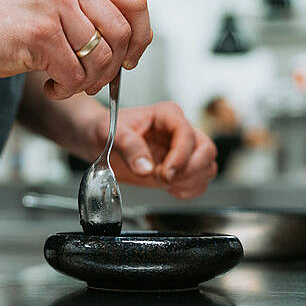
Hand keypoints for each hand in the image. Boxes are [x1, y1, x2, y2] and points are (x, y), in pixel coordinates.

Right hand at [0, 0, 151, 99]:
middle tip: (92, 80)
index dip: (141, 38)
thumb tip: (131, 48)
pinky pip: (74, 75)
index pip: (136, 4)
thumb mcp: (57, 5)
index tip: (130, 59)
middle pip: (122, 35)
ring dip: (87, 82)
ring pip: (101, 59)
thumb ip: (92, 16)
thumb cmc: (8, 22)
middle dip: (112, 69)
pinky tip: (49, 85)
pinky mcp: (40, 33)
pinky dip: (65, 90)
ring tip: (65, 83)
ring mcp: (55, 7)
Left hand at [91, 102, 217, 199]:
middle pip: (206, 150)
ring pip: (207, 166)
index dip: (180, 156)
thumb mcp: (112, 133)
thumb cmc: (105, 129)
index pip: (187, 134)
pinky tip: (169, 188)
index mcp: (167, 115)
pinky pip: (200, 181)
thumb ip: (129, 147)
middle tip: (164, 178)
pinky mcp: (180, 167)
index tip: (165, 172)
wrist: (98, 141)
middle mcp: (179, 131)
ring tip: (164, 182)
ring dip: (190, 181)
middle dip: (189, 170)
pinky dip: (189, 190)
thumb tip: (145, 167)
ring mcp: (182, 150)